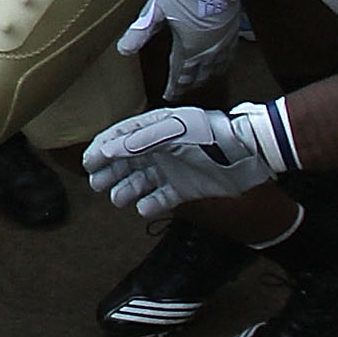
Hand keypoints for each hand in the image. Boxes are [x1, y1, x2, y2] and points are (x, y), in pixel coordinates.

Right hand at [82, 100, 294, 220]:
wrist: (249, 161)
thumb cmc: (213, 140)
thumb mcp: (175, 134)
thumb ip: (142, 140)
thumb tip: (110, 149)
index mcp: (159, 128)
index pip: (124, 136)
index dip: (105, 147)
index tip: (89, 161)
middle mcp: (163, 149)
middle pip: (127, 160)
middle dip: (110, 171)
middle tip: (96, 183)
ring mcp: (173, 170)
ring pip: (140, 181)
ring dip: (126, 189)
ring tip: (118, 199)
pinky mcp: (184, 190)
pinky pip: (160, 199)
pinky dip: (150, 204)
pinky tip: (144, 208)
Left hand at [120, 0, 248, 97]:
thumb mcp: (156, 10)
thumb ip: (140, 32)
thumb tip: (123, 50)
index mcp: (189, 49)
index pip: (180, 76)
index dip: (173, 88)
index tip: (168, 95)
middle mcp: (208, 52)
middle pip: (199, 76)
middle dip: (188, 85)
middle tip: (181, 91)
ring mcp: (223, 43)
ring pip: (215, 70)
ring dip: (205, 78)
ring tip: (198, 81)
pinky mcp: (233, 33)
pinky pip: (228, 57)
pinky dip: (220, 66)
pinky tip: (219, 64)